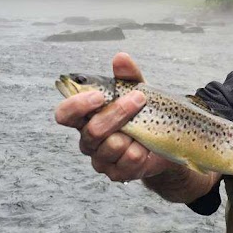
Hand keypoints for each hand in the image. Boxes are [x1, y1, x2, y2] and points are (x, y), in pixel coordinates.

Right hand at [55, 51, 170, 182]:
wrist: (166, 141)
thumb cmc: (144, 112)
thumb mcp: (137, 90)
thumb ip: (127, 76)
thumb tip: (120, 58)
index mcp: (85, 117)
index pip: (65, 114)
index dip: (76, 105)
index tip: (100, 96)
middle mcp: (88, 139)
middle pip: (93, 130)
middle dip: (118, 112)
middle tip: (139, 99)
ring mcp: (101, 159)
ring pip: (112, 146)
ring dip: (133, 133)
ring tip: (143, 128)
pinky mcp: (117, 173)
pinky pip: (129, 161)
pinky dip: (143, 150)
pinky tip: (146, 145)